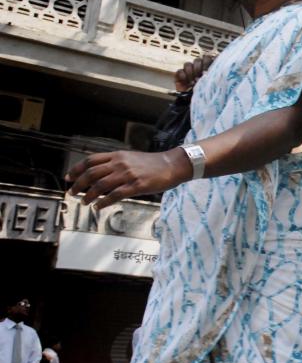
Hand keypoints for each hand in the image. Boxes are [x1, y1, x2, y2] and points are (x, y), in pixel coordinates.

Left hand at [66, 149, 192, 208]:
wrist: (172, 165)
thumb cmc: (153, 163)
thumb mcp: (131, 158)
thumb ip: (115, 164)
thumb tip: (100, 175)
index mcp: (117, 156)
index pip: (90, 161)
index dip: (76, 169)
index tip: (69, 177)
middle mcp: (120, 164)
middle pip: (91, 174)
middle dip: (78, 185)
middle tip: (73, 193)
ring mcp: (127, 175)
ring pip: (100, 186)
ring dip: (88, 195)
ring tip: (84, 202)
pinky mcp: (136, 186)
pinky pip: (115, 195)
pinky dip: (103, 202)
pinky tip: (98, 206)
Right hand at [174, 55, 214, 91]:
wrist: (193, 103)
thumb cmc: (205, 94)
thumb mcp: (212, 86)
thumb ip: (211, 77)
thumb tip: (209, 72)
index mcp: (207, 68)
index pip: (207, 58)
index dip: (206, 63)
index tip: (206, 71)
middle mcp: (198, 67)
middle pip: (197, 60)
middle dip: (198, 69)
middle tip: (198, 78)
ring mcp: (188, 71)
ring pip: (187, 64)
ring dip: (190, 73)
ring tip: (192, 83)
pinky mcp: (180, 76)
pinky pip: (179, 71)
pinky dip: (182, 76)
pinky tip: (185, 83)